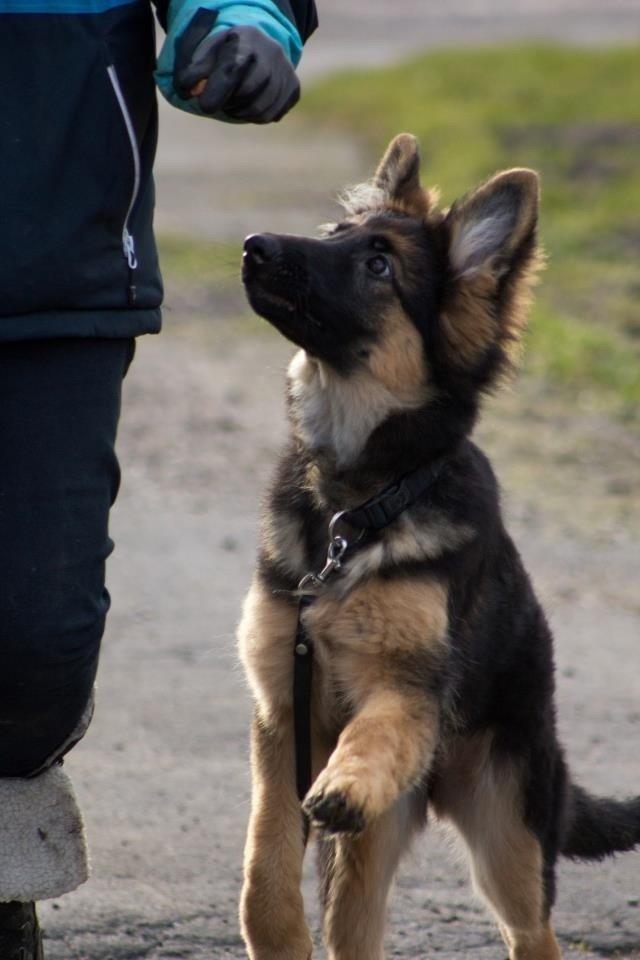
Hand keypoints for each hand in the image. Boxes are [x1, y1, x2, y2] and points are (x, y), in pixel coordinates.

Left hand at [174, 10, 299, 122]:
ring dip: (241, 113)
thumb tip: (188, 91)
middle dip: (229, 103)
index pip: (231, 71)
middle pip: (246, 94)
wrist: (258, 45)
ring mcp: (285, 71)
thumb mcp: (208, 54)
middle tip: (221, 102)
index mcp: (246, 40)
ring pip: (260, 109)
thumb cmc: (227, 53)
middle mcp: (271, 53)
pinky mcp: (294, 88)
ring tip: (233, 105)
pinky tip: (249, 106)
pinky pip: (272, 115)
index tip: (204, 107)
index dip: (215, 93)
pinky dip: (256, 116)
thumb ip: (195, 72)